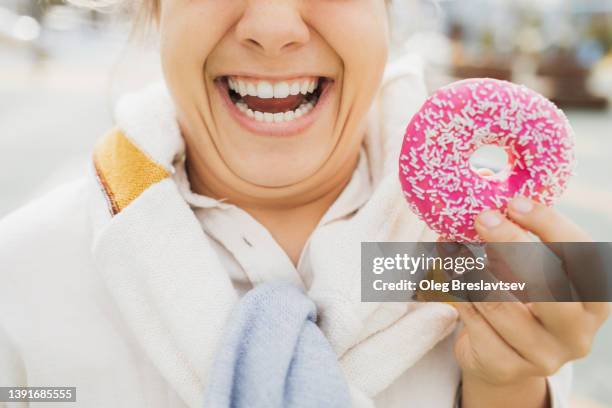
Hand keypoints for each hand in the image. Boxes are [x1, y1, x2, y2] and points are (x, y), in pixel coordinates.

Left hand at [453, 196, 609, 406]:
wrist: (501, 357)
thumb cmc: (520, 301)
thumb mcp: (533, 273)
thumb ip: (524, 243)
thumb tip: (493, 203)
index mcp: (594, 301)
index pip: (582, 257)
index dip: (549, 226)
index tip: (514, 203)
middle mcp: (577, 332)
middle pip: (548, 285)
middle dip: (511, 245)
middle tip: (482, 218)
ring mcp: (544, 356)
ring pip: (501, 305)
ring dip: (473, 270)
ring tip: (456, 247)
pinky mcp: (507, 367)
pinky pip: (474, 322)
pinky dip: (459, 295)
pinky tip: (452, 278)